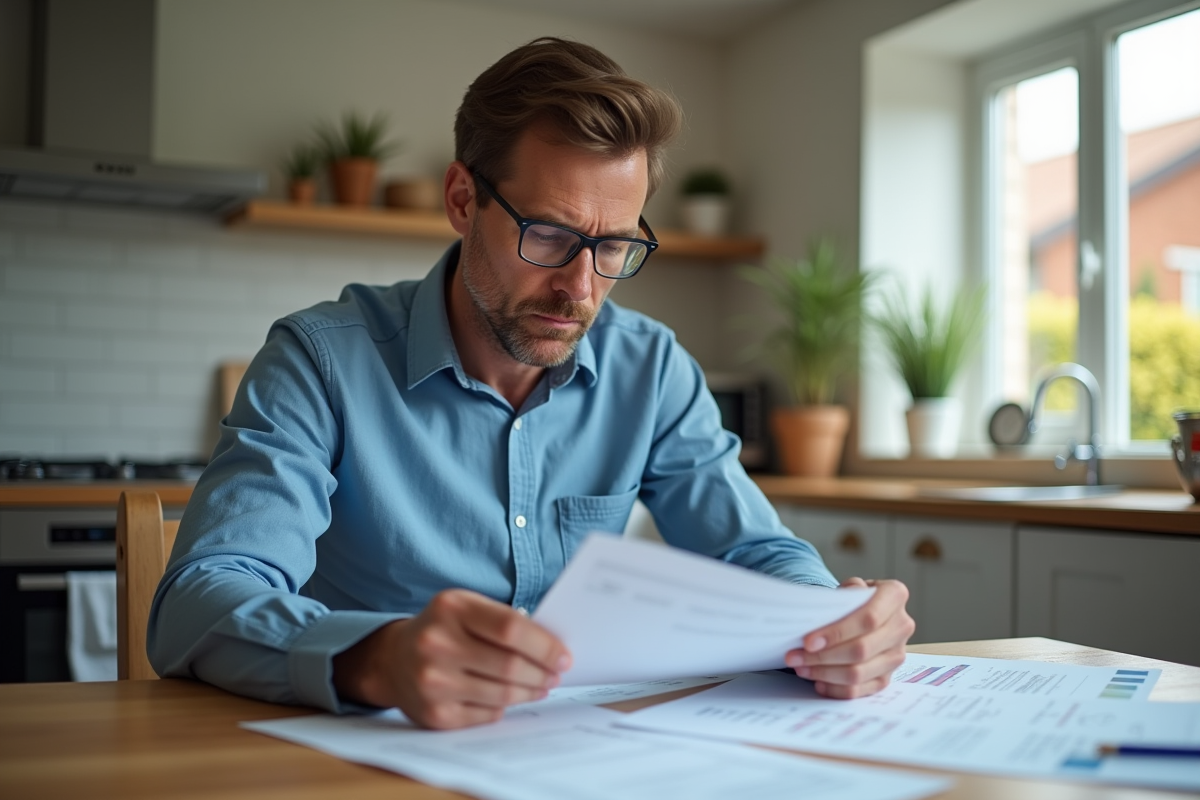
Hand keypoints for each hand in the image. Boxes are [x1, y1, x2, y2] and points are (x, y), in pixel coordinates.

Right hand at [332, 589, 570, 728]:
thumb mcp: (467, 608)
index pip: (511, 629)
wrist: (392, 659)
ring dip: (529, 692)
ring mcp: (432, 681)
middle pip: (509, 666)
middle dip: (542, 673)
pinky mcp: (434, 714)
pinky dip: (505, 708)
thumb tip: (553, 648)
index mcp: (451, 608)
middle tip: (556, 675)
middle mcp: (436, 643)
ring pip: (502, 695)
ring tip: (541, 686)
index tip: (564, 656)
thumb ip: (504, 621)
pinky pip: (487, 715)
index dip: (544, 646)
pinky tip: (512, 698)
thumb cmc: (444, 629)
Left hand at [784, 578, 913, 698]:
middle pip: (861, 650)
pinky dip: (836, 689)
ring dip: (824, 673)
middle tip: (795, 657)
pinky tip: (818, 682)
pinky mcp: (888, 676)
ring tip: (801, 668)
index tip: (808, 641)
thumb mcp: (848, 587)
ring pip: (859, 673)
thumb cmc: (853, 598)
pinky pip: (860, 690)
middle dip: (823, 656)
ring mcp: (897, 654)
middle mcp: (901, 626)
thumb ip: (838, 598)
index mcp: (895, 596)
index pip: (868, 619)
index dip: (837, 632)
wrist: (866, 609)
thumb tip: (816, 621)